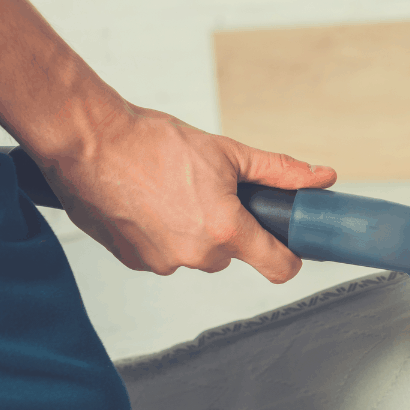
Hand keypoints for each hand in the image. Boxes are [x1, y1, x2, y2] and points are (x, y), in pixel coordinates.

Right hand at [37, 104, 336, 282]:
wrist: (88, 142)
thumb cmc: (152, 143)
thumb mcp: (228, 153)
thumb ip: (280, 171)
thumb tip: (322, 178)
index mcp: (225, 231)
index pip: (279, 267)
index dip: (287, 256)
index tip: (285, 246)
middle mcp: (196, 255)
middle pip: (233, 253)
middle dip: (228, 228)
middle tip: (208, 194)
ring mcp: (163, 262)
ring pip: (197, 253)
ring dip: (193, 231)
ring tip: (172, 194)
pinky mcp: (135, 262)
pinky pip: (165, 254)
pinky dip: (162, 234)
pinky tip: (149, 205)